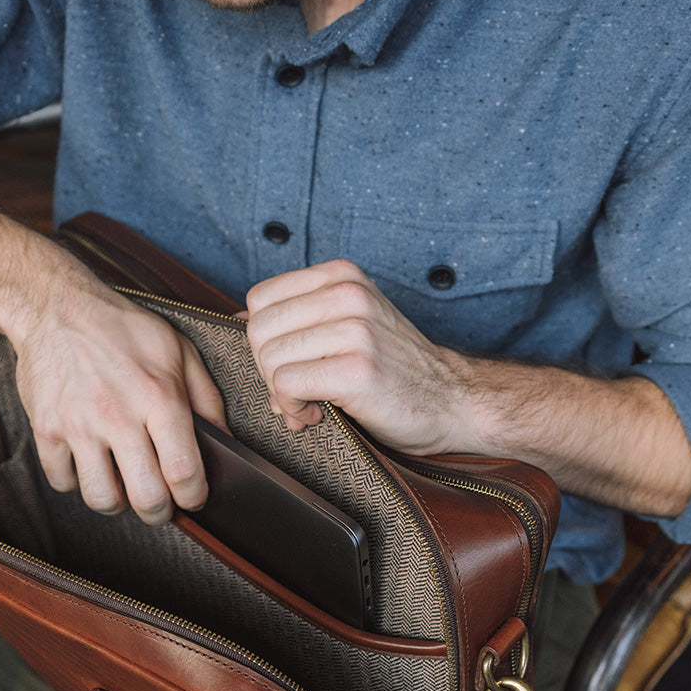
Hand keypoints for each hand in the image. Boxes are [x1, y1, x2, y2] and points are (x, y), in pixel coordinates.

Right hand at [10, 265, 225, 523]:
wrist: (54, 307)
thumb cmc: (121, 328)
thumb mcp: (178, 350)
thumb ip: (206, 398)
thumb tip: (225, 441)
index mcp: (159, 397)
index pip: (184, 472)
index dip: (194, 497)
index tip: (193, 497)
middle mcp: (118, 415)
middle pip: (146, 498)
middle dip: (159, 511)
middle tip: (160, 502)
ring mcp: (78, 425)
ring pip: (102, 499)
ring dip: (118, 501)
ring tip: (123, 484)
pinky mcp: (46, 429)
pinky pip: (63, 482)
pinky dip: (77, 482)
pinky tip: (88, 463)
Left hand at [245, 259, 468, 453]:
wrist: (452, 402)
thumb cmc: (394, 369)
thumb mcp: (349, 323)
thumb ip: (300, 318)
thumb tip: (238, 322)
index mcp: (341, 276)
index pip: (260, 300)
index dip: (265, 341)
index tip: (292, 364)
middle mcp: (347, 294)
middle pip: (258, 330)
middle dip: (266, 369)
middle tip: (297, 390)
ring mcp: (354, 330)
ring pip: (269, 359)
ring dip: (280, 394)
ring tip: (310, 404)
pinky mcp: (356, 369)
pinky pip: (286, 385)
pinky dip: (292, 408)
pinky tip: (315, 414)